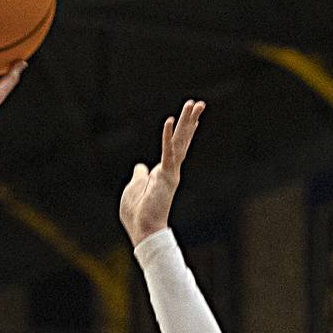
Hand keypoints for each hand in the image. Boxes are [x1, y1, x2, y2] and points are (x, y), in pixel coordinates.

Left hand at [119, 99, 204, 246]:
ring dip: (187, 122)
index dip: (180, 132)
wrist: (142, 230)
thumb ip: (139, 176)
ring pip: (179, 142)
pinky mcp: (166, 176)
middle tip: (198, 103)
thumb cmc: (137, 213)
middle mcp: (169, 170)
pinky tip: (169, 121)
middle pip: (181, 140)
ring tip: (194, 105)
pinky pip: (167, 152)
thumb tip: (140, 167)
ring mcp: (170, 172)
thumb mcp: (134, 188)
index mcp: (161, 172)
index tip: (191, 118)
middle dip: (189, 121)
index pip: (173, 147)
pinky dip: (166, 137)